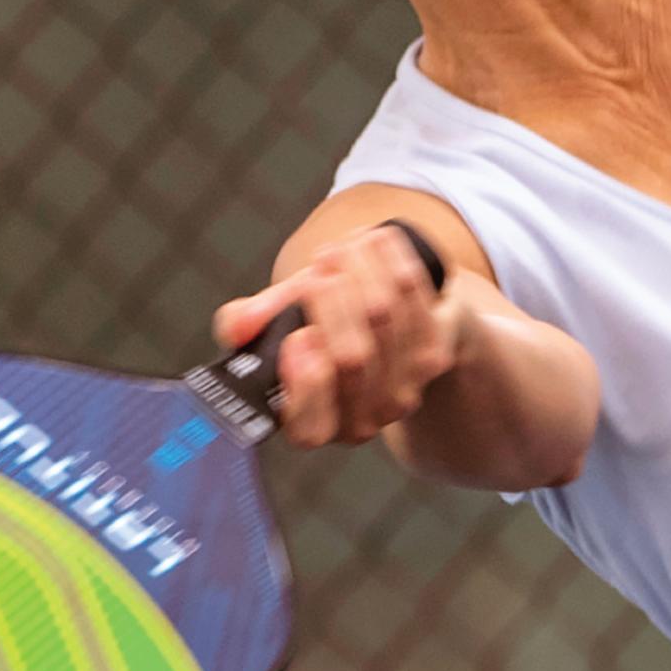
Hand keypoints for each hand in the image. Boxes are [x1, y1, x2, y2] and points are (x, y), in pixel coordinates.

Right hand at [215, 223, 464, 447]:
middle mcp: (360, 419)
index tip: (298, 337)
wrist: (386, 315)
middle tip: (316, 273)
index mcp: (313, 424)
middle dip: (327, 300)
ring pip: (381, 314)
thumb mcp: (276, 324)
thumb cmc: (318, 325)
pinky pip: (411, 292)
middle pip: (351, 356)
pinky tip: (372, 244)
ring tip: (338, 253)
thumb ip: (249, 323)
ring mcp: (403, 391)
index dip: (305, 384)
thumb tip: (238, 327)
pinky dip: (386, 258)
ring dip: (354, 268)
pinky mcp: (433, 356)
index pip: (308, 427)